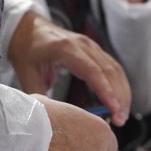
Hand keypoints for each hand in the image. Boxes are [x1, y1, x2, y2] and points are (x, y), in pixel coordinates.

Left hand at [8, 11, 131, 124]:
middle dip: (119, 97)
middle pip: (110, 71)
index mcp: (65, 49)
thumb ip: (40, 98)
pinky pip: (114, 68)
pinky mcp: (96, 51)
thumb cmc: (27, 50)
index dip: (106, 91)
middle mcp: (83, 45)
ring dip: (123, 93)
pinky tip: (119, 102)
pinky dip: (119, 86)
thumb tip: (51, 121)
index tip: (114, 110)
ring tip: (122, 115)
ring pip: (116, 70)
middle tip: (120, 120)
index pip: (93, 71)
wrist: (28, 29)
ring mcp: (92, 46)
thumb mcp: (27, 75)